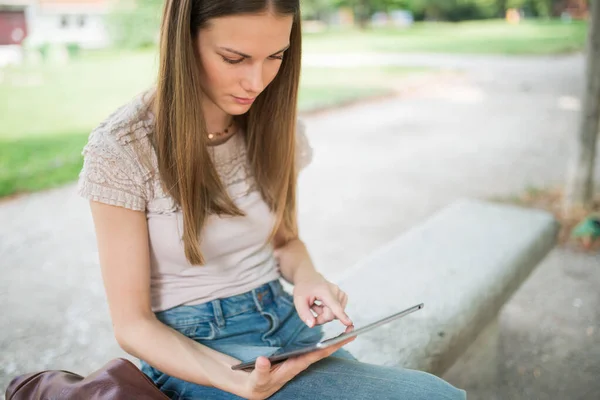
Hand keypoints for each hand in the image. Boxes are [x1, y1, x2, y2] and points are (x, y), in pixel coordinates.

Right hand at [228, 326, 355, 399]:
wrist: (256, 387)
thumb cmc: (258, 383)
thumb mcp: (257, 379)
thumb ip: (260, 371)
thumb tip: (263, 360)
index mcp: (294, 367)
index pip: (315, 355)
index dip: (330, 347)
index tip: (343, 339)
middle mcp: (300, 363)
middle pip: (323, 352)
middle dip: (338, 342)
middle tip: (353, 330)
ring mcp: (299, 361)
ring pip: (319, 350)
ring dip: (333, 342)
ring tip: (347, 330)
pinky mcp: (296, 359)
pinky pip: (313, 350)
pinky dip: (323, 343)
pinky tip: (330, 338)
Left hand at [292, 271, 352, 327]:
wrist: (308, 278)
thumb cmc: (303, 288)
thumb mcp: (298, 301)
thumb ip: (304, 314)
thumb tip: (312, 325)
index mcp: (325, 291)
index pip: (334, 306)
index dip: (342, 316)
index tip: (349, 323)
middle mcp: (335, 291)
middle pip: (332, 315)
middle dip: (321, 318)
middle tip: (311, 312)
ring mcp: (340, 293)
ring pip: (335, 314)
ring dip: (324, 314)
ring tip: (317, 305)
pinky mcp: (343, 296)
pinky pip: (337, 311)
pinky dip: (329, 311)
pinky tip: (323, 304)